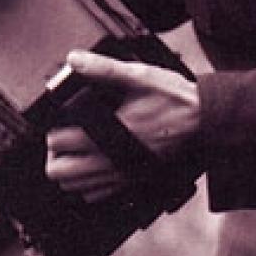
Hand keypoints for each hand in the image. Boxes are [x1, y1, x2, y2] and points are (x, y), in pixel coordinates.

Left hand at [45, 50, 200, 202]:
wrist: (203, 120)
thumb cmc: (173, 99)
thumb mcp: (138, 76)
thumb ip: (103, 68)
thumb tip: (74, 60)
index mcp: (108, 135)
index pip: (58, 145)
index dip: (52, 132)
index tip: (57, 122)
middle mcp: (111, 161)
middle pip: (60, 173)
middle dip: (54, 156)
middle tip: (60, 139)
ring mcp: (120, 175)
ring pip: (75, 189)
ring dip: (68, 171)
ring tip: (73, 151)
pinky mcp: (131, 181)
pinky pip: (97, 195)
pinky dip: (86, 184)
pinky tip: (91, 165)